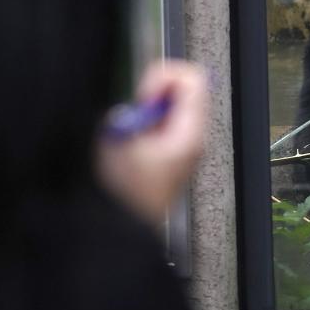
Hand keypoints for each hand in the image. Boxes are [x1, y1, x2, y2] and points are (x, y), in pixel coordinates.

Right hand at [97, 60, 207, 223]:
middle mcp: (193, 139)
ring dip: (146, 111)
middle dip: (153, 94)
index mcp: (189, 134)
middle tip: (135, 115)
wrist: (123, 231)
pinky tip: (131, 144)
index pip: (191, 78)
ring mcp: (184, 148)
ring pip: (172, 106)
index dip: (162, 78)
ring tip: (131, 133)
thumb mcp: (116, 142)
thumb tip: (131, 107)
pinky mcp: (171, 156)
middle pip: (184, 90)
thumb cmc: (123, 195)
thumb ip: (125, 112)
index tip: (142, 97)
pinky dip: (145, 124)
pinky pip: (163, 123)